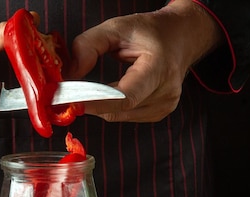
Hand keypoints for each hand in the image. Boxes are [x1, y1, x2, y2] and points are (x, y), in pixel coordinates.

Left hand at [67, 0, 222, 122]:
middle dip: (91, 103)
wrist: (180, 38)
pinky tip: (110, 93)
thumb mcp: (117, 27)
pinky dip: (112, 107)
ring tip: (91, 89)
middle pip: (119, 109)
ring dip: (101, 106)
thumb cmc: (150, 32)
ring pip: (120, 116)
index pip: (125, 96)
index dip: (96, 101)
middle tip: (69, 94)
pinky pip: (126, 116)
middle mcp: (166, 91)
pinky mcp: (160, 113)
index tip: (72, 100)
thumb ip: (89, 45)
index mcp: (159, 67)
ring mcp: (165, 106)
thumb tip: (70, 74)